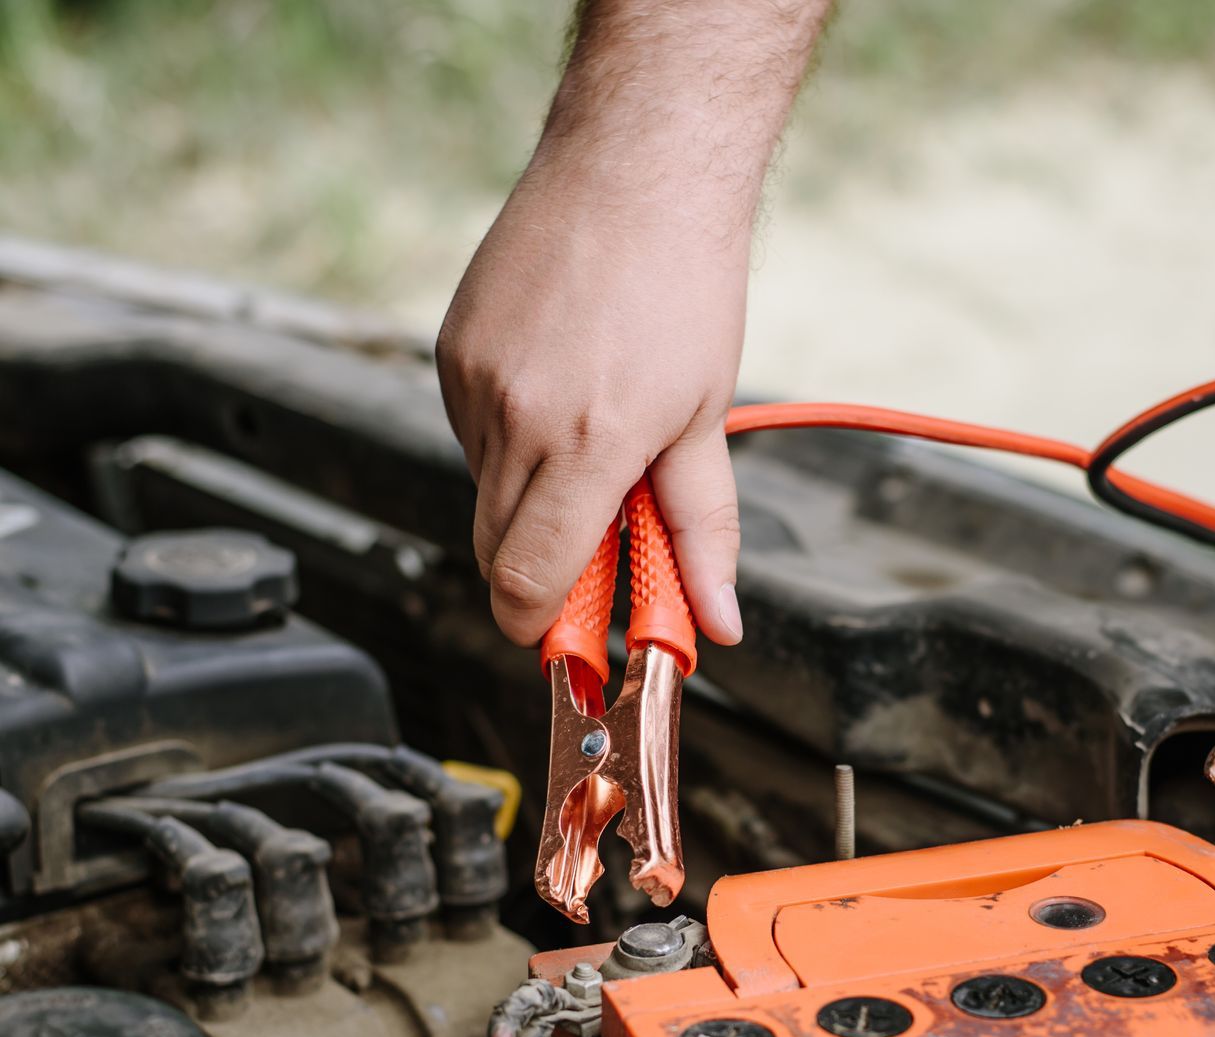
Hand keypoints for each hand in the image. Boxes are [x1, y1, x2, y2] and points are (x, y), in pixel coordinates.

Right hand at [436, 158, 747, 648]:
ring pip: (484, 492)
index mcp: (585, 444)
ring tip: (597, 444)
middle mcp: (514, 417)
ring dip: (530, 502)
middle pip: (494, 551)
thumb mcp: (707, 421)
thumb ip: (703, 532)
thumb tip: (717, 621)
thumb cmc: (683, 285)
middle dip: (541, 573)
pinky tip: (561, 398)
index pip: (527, 580)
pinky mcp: (450, 349)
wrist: (635, 171)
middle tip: (602, 553)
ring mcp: (471, 380)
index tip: (569, 638)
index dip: (542, 626)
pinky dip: (510, 446)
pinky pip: (470, 434)